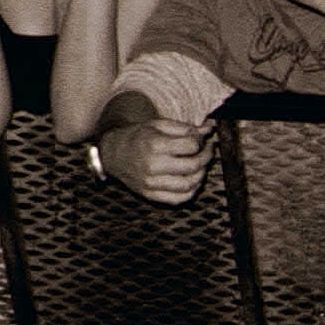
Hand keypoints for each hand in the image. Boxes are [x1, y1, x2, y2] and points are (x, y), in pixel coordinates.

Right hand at [100, 115, 214, 203]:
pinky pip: (178, 199)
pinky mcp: (150, 195)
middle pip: (193, 166)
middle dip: (206, 156)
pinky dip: (191, 191)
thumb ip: (186, 128)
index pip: (191, 146)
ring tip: (202, 164)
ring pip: (188, 185)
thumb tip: (210, 129)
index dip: (201, 141)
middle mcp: (153, 166)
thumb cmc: (139, 136)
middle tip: (208, 150)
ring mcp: (151, 183)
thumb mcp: (160, 125)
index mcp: (155, 145)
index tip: (201, 139)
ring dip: (202, 174)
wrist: (114, 154)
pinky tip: (193, 180)